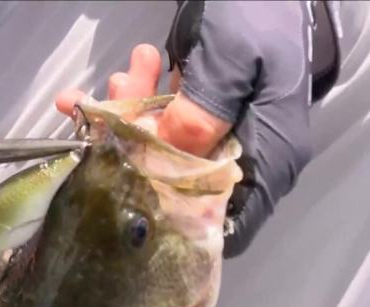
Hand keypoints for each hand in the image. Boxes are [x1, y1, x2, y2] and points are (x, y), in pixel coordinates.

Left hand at [56, 1, 318, 258]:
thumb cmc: (262, 14)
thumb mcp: (232, 61)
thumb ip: (202, 113)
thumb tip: (165, 160)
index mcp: (269, 152)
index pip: (229, 216)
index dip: (181, 218)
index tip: (132, 202)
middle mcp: (246, 151)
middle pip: (184, 177)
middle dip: (139, 151)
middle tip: (116, 114)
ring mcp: (222, 130)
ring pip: (167, 144)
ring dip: (132, 117)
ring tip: (120, 78)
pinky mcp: (202, 110)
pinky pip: (164, 118)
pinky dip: (132, 103)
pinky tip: (105, 86)